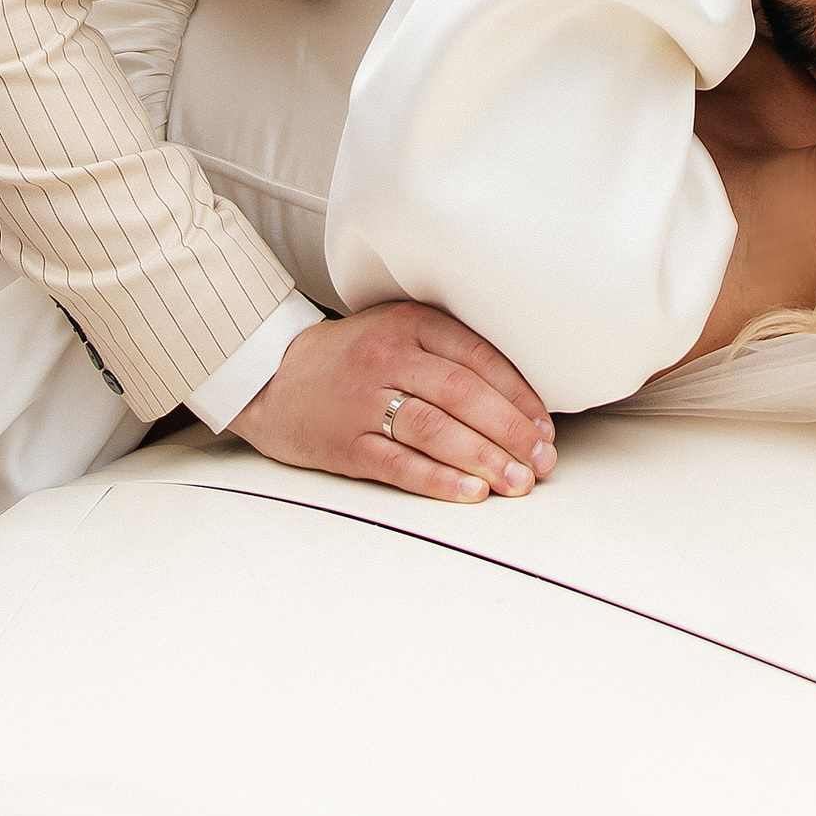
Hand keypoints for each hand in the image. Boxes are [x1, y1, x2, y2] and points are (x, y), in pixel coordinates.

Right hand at [229, 301, 557, 503]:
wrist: (271, 378)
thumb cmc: (350, 357)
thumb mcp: (398, 331)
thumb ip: (448, 350)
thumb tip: (518, 397)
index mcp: (410, 324)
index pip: (478, 356)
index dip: (519, 394)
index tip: (545, 426)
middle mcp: (388, 357)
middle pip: (462, 394)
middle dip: (510, 431)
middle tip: (542, 461)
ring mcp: (363, 400)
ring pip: (434, 429)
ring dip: (484, 458)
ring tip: (519, 481)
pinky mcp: (344, 443)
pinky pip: (398, 463)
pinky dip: (439, 480)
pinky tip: (471, 492)